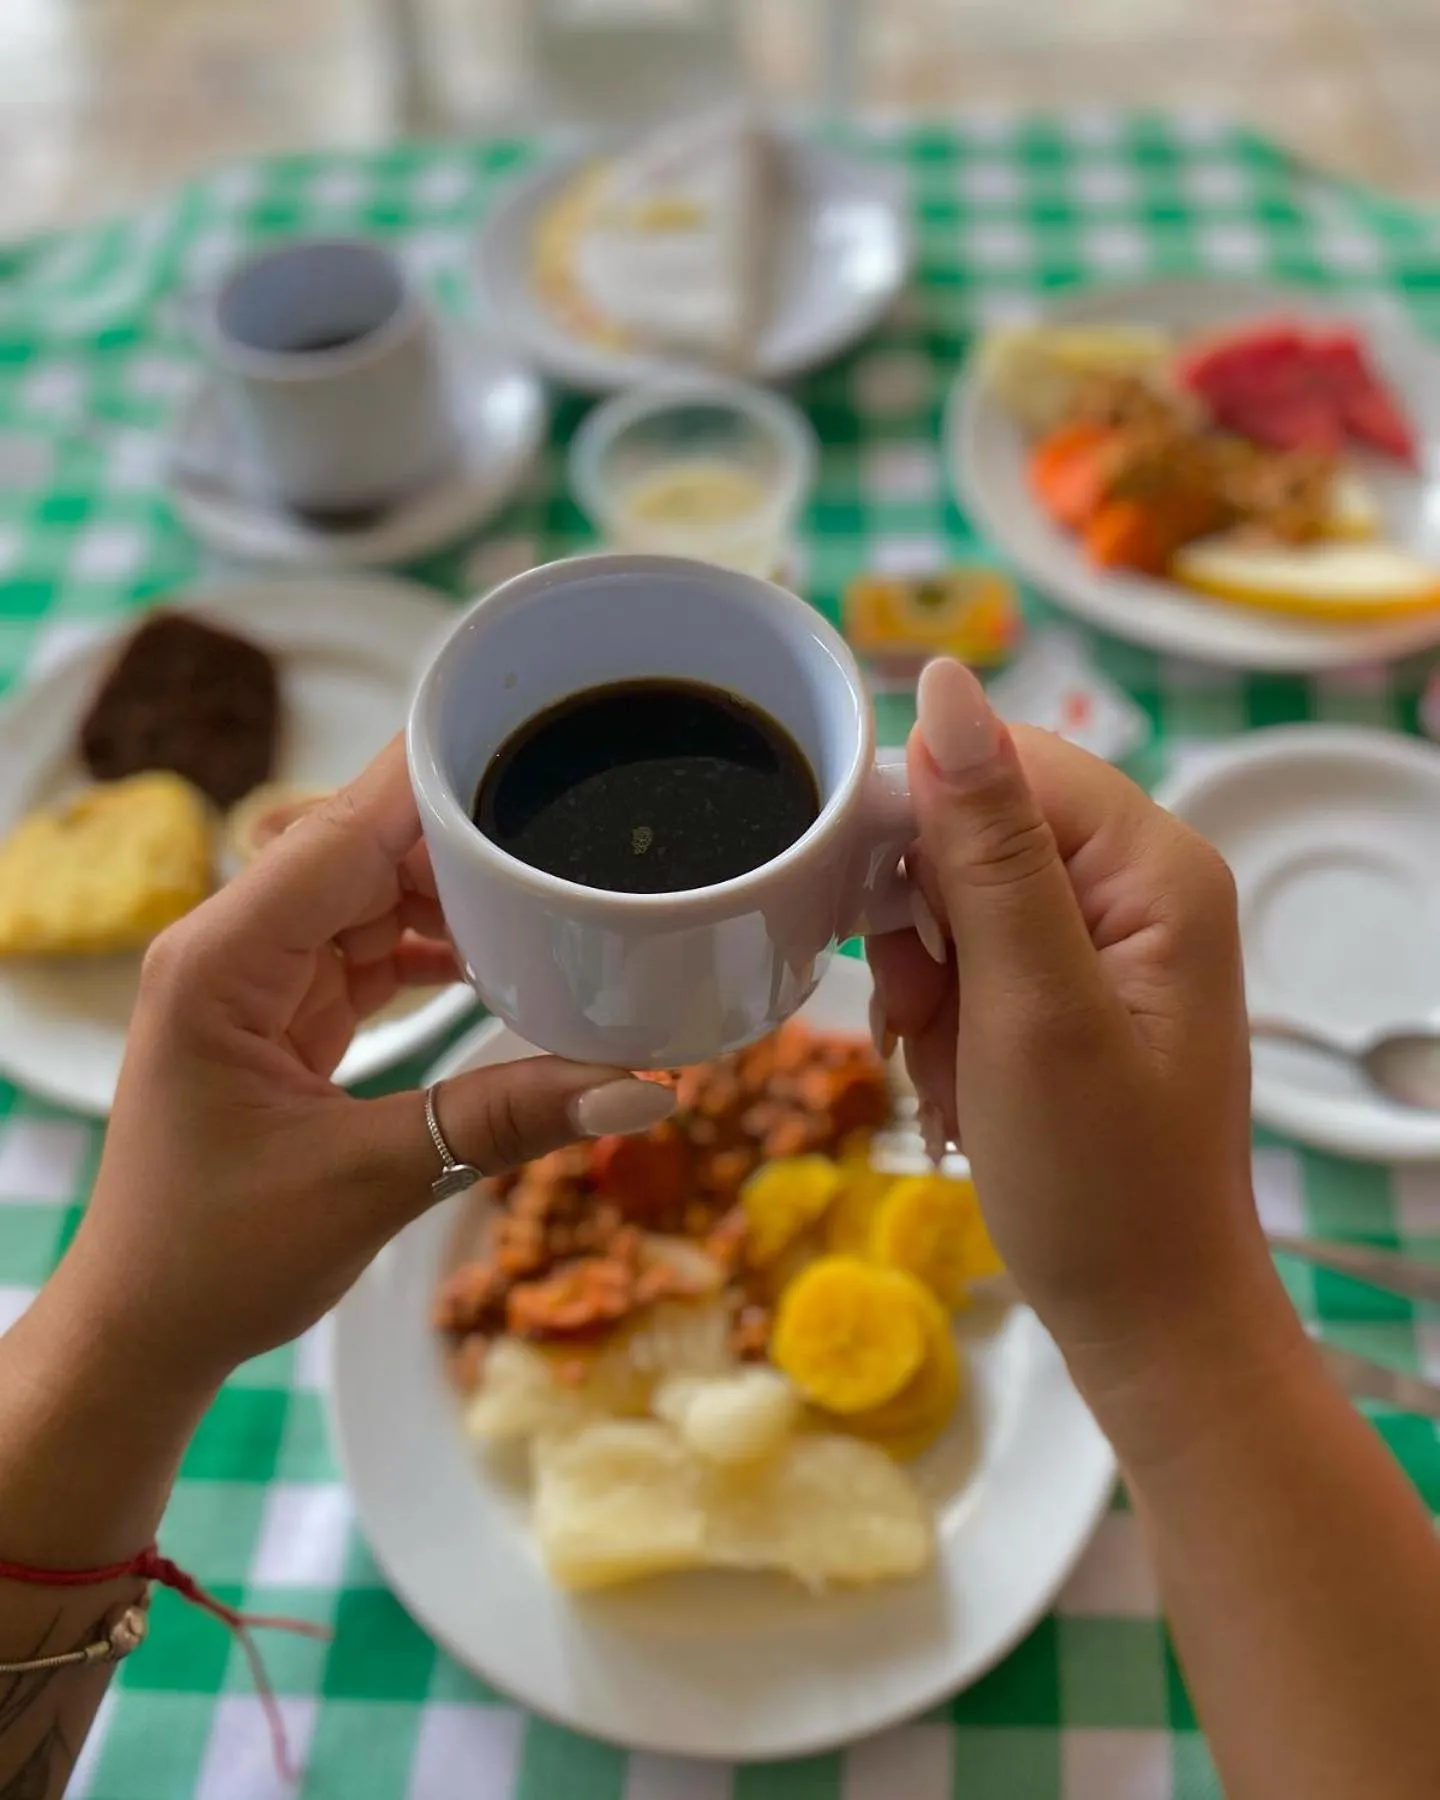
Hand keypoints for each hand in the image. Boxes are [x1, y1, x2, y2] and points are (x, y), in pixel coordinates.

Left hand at [31, 739, 672, 1404]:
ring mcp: (254, 977)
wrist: (142, 1330)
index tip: (533, 738)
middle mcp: (230, 949)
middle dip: (465, 842)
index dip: (436, 783)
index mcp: (223, 963)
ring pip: (369, 892)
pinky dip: (433, 950)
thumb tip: (640, 1091)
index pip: (340, 831)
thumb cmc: (216, 1261)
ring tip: (556, 900)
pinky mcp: (279, 1012)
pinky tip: (502, 964)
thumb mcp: (369, 1184)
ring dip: (454, 900)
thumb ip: (502, 1120)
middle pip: (360, 848)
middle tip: (577, 835)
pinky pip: (366, 946)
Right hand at [867, 659, 1291, 1416]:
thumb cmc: (1099, 1182)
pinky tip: (954, 1082)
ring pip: (956, 898)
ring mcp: (1106, 941)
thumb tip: (946, 683)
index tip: (877, 914)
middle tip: (926, 1014)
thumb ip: (986, 845)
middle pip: (977, 827)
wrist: (1144, 1316)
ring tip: (946, 1064)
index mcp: (1154, 865)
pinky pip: (970, 959)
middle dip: (921, 923)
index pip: (1007, 763)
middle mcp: (1139, 884)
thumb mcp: (1030, 1005)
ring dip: (923, 980)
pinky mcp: (1071, 990)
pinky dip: (940, 1017)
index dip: (921, 820)